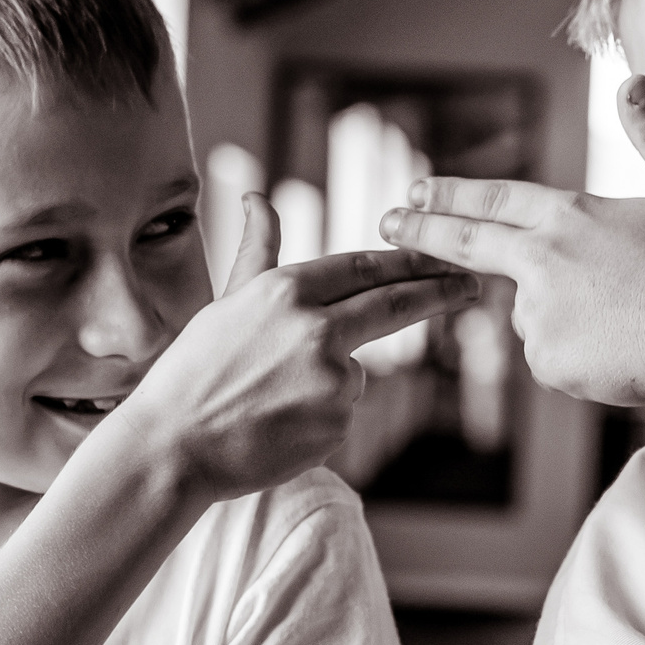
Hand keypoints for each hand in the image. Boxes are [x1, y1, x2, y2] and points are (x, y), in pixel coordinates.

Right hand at [122, 193, 480, 497]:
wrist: (173, 446)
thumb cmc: (194, 371)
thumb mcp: (226, 302)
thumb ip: (258, 251)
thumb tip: (258, 197)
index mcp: (286, 291)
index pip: (365, 267)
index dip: (409, 261)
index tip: (443, 256)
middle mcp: (316, 328)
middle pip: (393, 304)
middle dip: (439, 291)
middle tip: (471, 285)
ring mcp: (332, 378)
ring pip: (355, 370)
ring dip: (329, 380)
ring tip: (270, 399)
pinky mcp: (339, 423)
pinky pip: (342, 413)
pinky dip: (320, 417)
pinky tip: (278, 425)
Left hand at [377, 75, 644, 405]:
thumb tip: (633, 82)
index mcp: (570, 216)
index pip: (494, 202)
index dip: (451, 196)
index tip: (413, 191)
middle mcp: (543, 261)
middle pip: (468, 244)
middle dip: (420, 233)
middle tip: (384, 224)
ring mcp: (541, 314)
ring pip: (535, 315)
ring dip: (568, 316)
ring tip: (631, 318)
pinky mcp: (549, 361)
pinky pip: (555, 358)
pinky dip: (581, 355)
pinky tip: (625, 349)